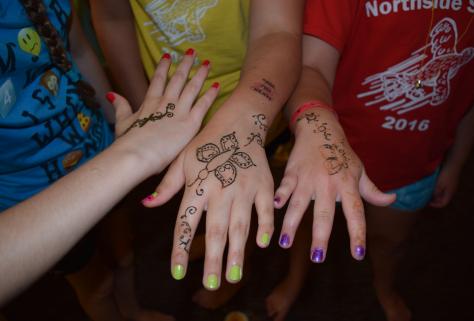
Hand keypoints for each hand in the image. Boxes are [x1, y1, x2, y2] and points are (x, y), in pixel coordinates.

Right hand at [108, 52, 217, 174]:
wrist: (136, 154)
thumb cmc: (128, 143)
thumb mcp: (122, 122)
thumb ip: (121, 107)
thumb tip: (112, 94)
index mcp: (149, 103)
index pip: (158, 80)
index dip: (164, 67)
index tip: (168, 56)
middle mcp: (166, 103)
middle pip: (178, 79)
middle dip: (185, 65)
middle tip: (193, 52)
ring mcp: (179, 111)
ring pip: (192, 88)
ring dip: (200, 74)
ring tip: (207, 63)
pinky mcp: (190, 123)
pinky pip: (203, 105)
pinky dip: (210, 94)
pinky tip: (217, 85)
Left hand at [145, 113, 274, 289]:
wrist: (238, 123)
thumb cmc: (205, 144)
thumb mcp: (181, 160)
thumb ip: (166, 185)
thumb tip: (146, 204)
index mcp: (197, 185)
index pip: (186, 221)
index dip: (181, 248)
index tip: (178, 272)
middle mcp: (220, 188)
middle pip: (215, 229)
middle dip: (213, 258)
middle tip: (212, 284)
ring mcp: (244, 187)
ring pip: (240, 224)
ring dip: (237, 251)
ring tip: (234, 276)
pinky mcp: (263, 185)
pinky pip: (265, 210)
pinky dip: (265, 227)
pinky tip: (262, 244)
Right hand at [274, 108, 395, 261]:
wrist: (320, 127)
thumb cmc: (341, 152)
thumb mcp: (359, 170)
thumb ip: (372, 190)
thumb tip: (392, 200)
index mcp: (348, 185)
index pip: (355, 213)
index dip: (357, 233)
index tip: (358, 254)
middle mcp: (329, 183)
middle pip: (324, 214)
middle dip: (320, 237)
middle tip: (318, 258)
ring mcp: (309, 178)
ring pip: (300, 204)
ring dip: (291, 224)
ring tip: (285, 243)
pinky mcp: (293, 171)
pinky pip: (286, 185)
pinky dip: (280, 195)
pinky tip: (274, 206)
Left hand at [429, 165, 459, 207]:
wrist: (453, 163)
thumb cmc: (446, 175)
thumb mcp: (439, 184)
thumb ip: (436, 192)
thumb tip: (432, 198)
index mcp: (449, 193)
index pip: (443, 204)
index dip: (435, 205)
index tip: (427, 202)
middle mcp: (451, 191)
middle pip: (442, 199)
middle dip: (434, 199)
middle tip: (426, 197)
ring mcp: (450, 185)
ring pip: (442, 193)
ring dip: (435, 193)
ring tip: (427, 191)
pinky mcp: (449, 181)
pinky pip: (442, 188)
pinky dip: (436, 188)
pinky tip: (431, 185)